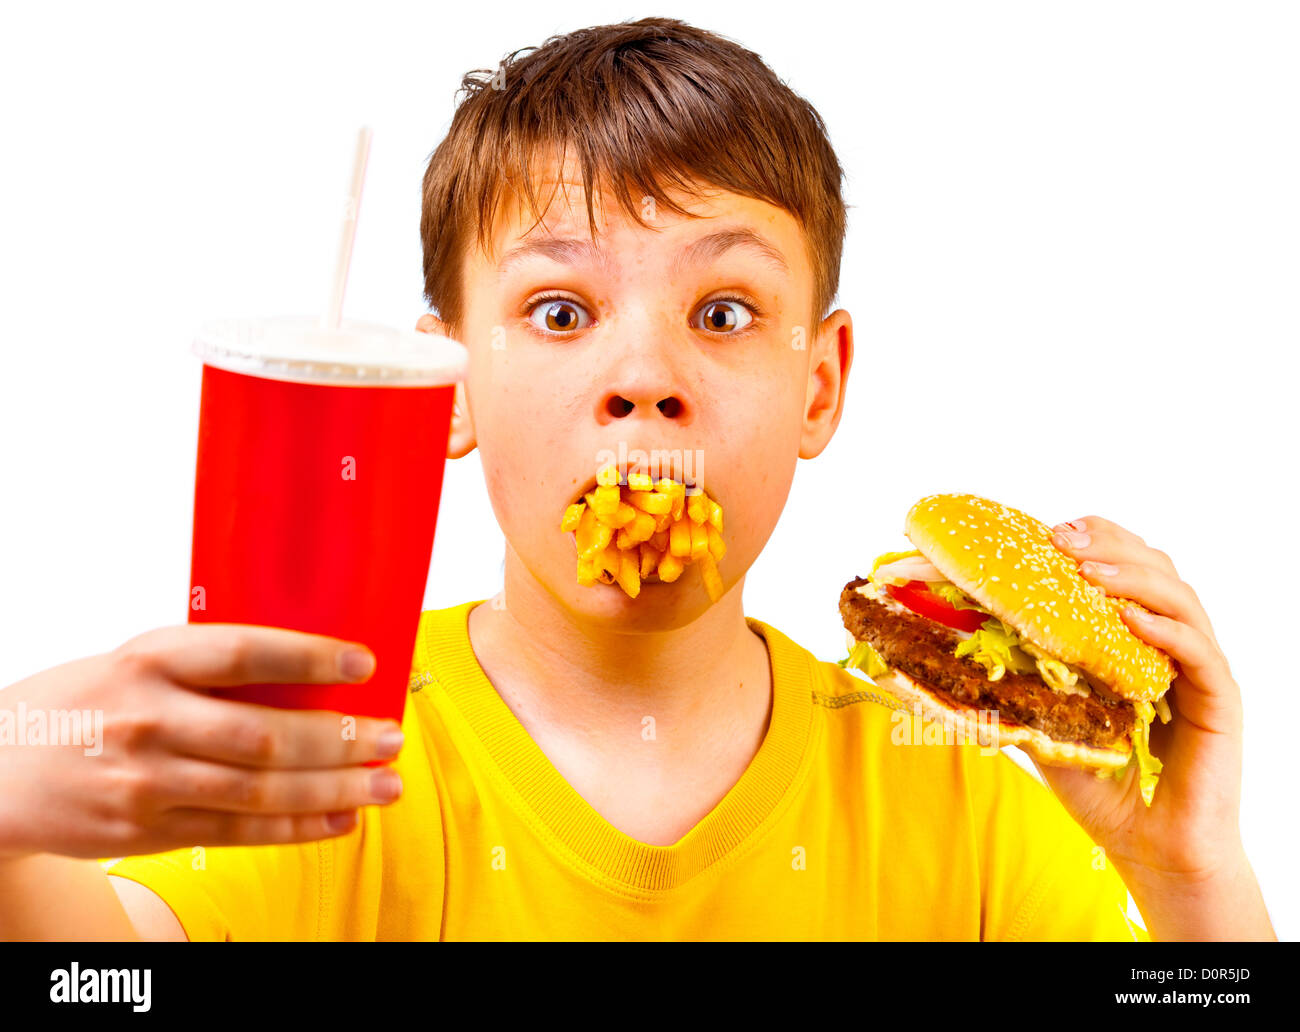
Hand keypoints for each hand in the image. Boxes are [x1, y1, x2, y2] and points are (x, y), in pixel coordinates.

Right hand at [0, 624, 405, 859]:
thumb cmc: (83, 704)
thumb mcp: (134, 662)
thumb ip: (206, 668)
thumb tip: (311, 671)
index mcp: (149, 660)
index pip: (241, 654)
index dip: (309, 657)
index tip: (365, 661)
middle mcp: (148, 720)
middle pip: (262, 736)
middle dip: (339, 740)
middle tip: (392, 737)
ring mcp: (146, 782)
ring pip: (258, 793)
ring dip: (333, 791)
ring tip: (385, 785)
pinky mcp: (146, 831)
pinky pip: (236, 833)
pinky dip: (296, 829)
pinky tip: (339, 820)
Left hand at [1031, 515, 1244, 880]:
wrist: (1150, 849)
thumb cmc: (1101, 786)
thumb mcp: (1042, 727)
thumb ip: (1008, 691)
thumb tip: (933, 663)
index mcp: (1132, 641)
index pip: (1120, 570)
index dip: (1091, 542)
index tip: (1046, 530)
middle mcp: (1169, 645)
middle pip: (1153, 568)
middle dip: (1107, 545)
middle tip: (1061, 537)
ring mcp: (1197, 671)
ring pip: (1178, 599)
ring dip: (1132, 576)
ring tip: (1089, 570)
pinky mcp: (1219, 702)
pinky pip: (1197, 653)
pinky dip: (1164, 630)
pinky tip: (1130, 620)